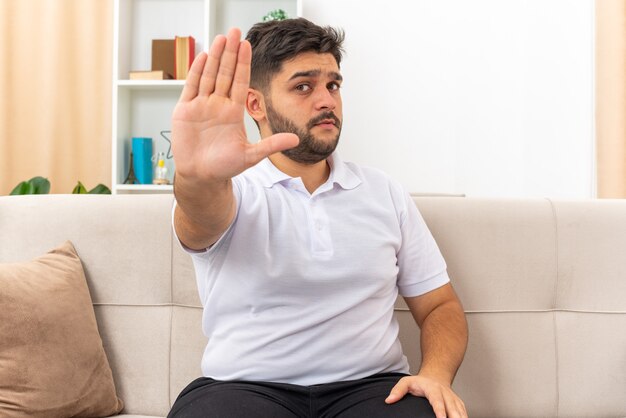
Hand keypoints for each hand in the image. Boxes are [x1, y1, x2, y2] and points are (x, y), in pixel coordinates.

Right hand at [171, 28, 298, 183]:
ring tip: (221, 38)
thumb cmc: (224, 167)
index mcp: (233, 112)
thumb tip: (297, 139)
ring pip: (208, 76)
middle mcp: (218, 105)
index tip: (248, 46)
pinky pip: (191, 87)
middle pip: (225, 74)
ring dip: (215, 57)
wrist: (201, 176)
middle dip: (230, 53)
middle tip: (235, 32)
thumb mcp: (251, 156)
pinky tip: (203, 57)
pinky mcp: (185, 110)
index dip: (243, 64)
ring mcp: (201, 106)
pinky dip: (196, 72)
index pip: (240, 82)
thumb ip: (271, 145)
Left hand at [385, 374, 467, 417]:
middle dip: (454, 417)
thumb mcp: (406, 382)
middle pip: (452, 408)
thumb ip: (398, 390)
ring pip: (460, 411)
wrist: (435, 376)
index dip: (440, 410)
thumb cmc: (419, 383)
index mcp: (433, 389)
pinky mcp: (458, 404)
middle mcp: (445, 394)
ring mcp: (453, 399)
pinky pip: (464, 413)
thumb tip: (389, 400)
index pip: (437, 400)